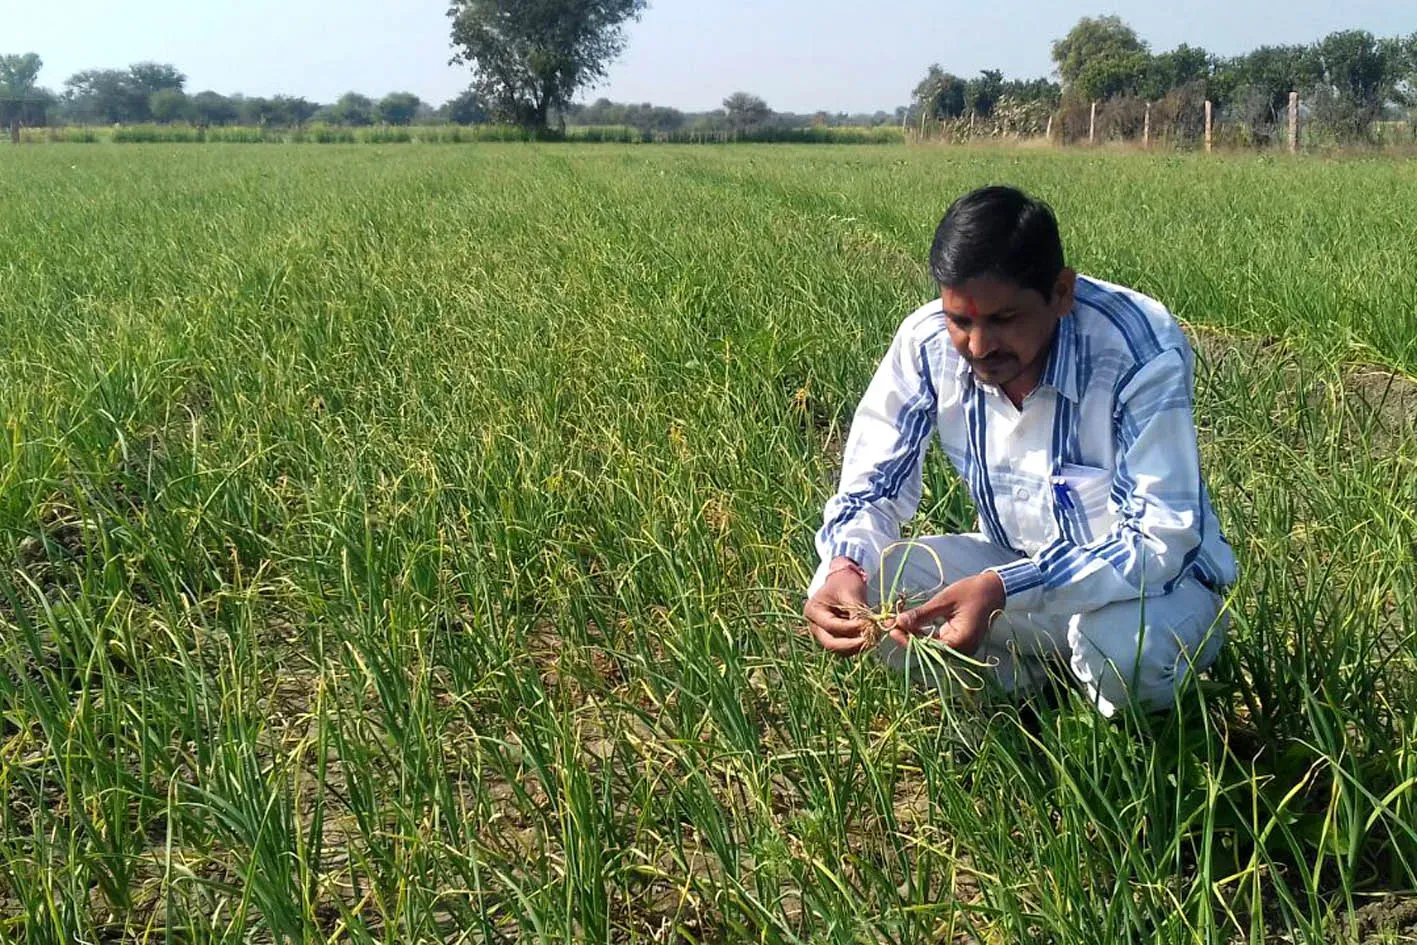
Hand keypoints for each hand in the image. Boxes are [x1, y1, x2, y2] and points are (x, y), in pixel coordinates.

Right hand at [803, 560, 871, 656]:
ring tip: (871, 639)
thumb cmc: (844, 582)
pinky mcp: (833, 638)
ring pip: (838, 649)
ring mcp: (822, 634)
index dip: (850, 627)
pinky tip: (868, 639)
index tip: (867, 624)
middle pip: (830, 643)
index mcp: (813, 611)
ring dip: (855, 647)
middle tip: (868, 640)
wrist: (843, 580)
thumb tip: (869, 628)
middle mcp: (814, 625)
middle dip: (851, 644)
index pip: (831, 626)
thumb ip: (858, 611)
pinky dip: (856, 646)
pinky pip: (844, 648)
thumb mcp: (850, 592)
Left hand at [888, 571, 1004, 654]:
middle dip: (909, 639)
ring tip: (898, 625)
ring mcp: (962, 648)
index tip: (892, 629)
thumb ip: (922, 614)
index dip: (908, 641)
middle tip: (891, 626)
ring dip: (915, 638)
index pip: (929, 649)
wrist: (994, 590)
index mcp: (961, 642)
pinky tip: (911, 626)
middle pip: (929, 651)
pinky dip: (924, 636)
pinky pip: (938, 643)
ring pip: (932, 648)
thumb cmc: (971, 592)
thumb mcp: (944, 600)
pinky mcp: (959, 643)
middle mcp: (963, 651)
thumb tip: (899, 621)